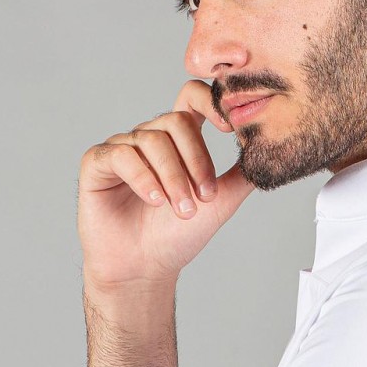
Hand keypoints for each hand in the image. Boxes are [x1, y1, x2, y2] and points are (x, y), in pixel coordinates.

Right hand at [76, 79, 254, 289]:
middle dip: (196, 160)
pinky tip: (154, 199)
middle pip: (176, 121)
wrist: (145, 269)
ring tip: (182, 209)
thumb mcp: (220, 200)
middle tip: (204, 197)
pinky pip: (121, 155)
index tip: (229, 128)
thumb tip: (268, 148)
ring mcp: (122, 147)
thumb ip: (242, 173)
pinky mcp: (97, 163)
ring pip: (152, 140)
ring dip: (173, 177)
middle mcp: (150, 136)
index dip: (211, 102)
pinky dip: (142, 177)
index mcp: (179, 138)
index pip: (192, 98)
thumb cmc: (178, 234)